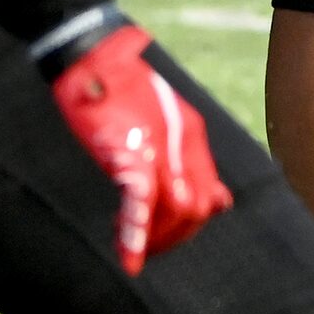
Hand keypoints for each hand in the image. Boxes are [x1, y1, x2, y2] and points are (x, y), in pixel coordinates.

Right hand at [48, 24, 231, 275]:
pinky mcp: (128, 153)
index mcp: (194, 138)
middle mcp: (184, 146)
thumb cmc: (123, 87)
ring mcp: (159, 149)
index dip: (189, 223)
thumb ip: (191, 160)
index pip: (207, 196)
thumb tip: (219, 202)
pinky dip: (136, 232)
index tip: (164, 235)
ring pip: (177, 209)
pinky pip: (140, 199)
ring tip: (138, 252)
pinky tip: (130, 258)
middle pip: (196, 209)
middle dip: (176, 236)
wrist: (94, 55)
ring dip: (159, 239)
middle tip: (150, 249)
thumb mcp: (167, 121)